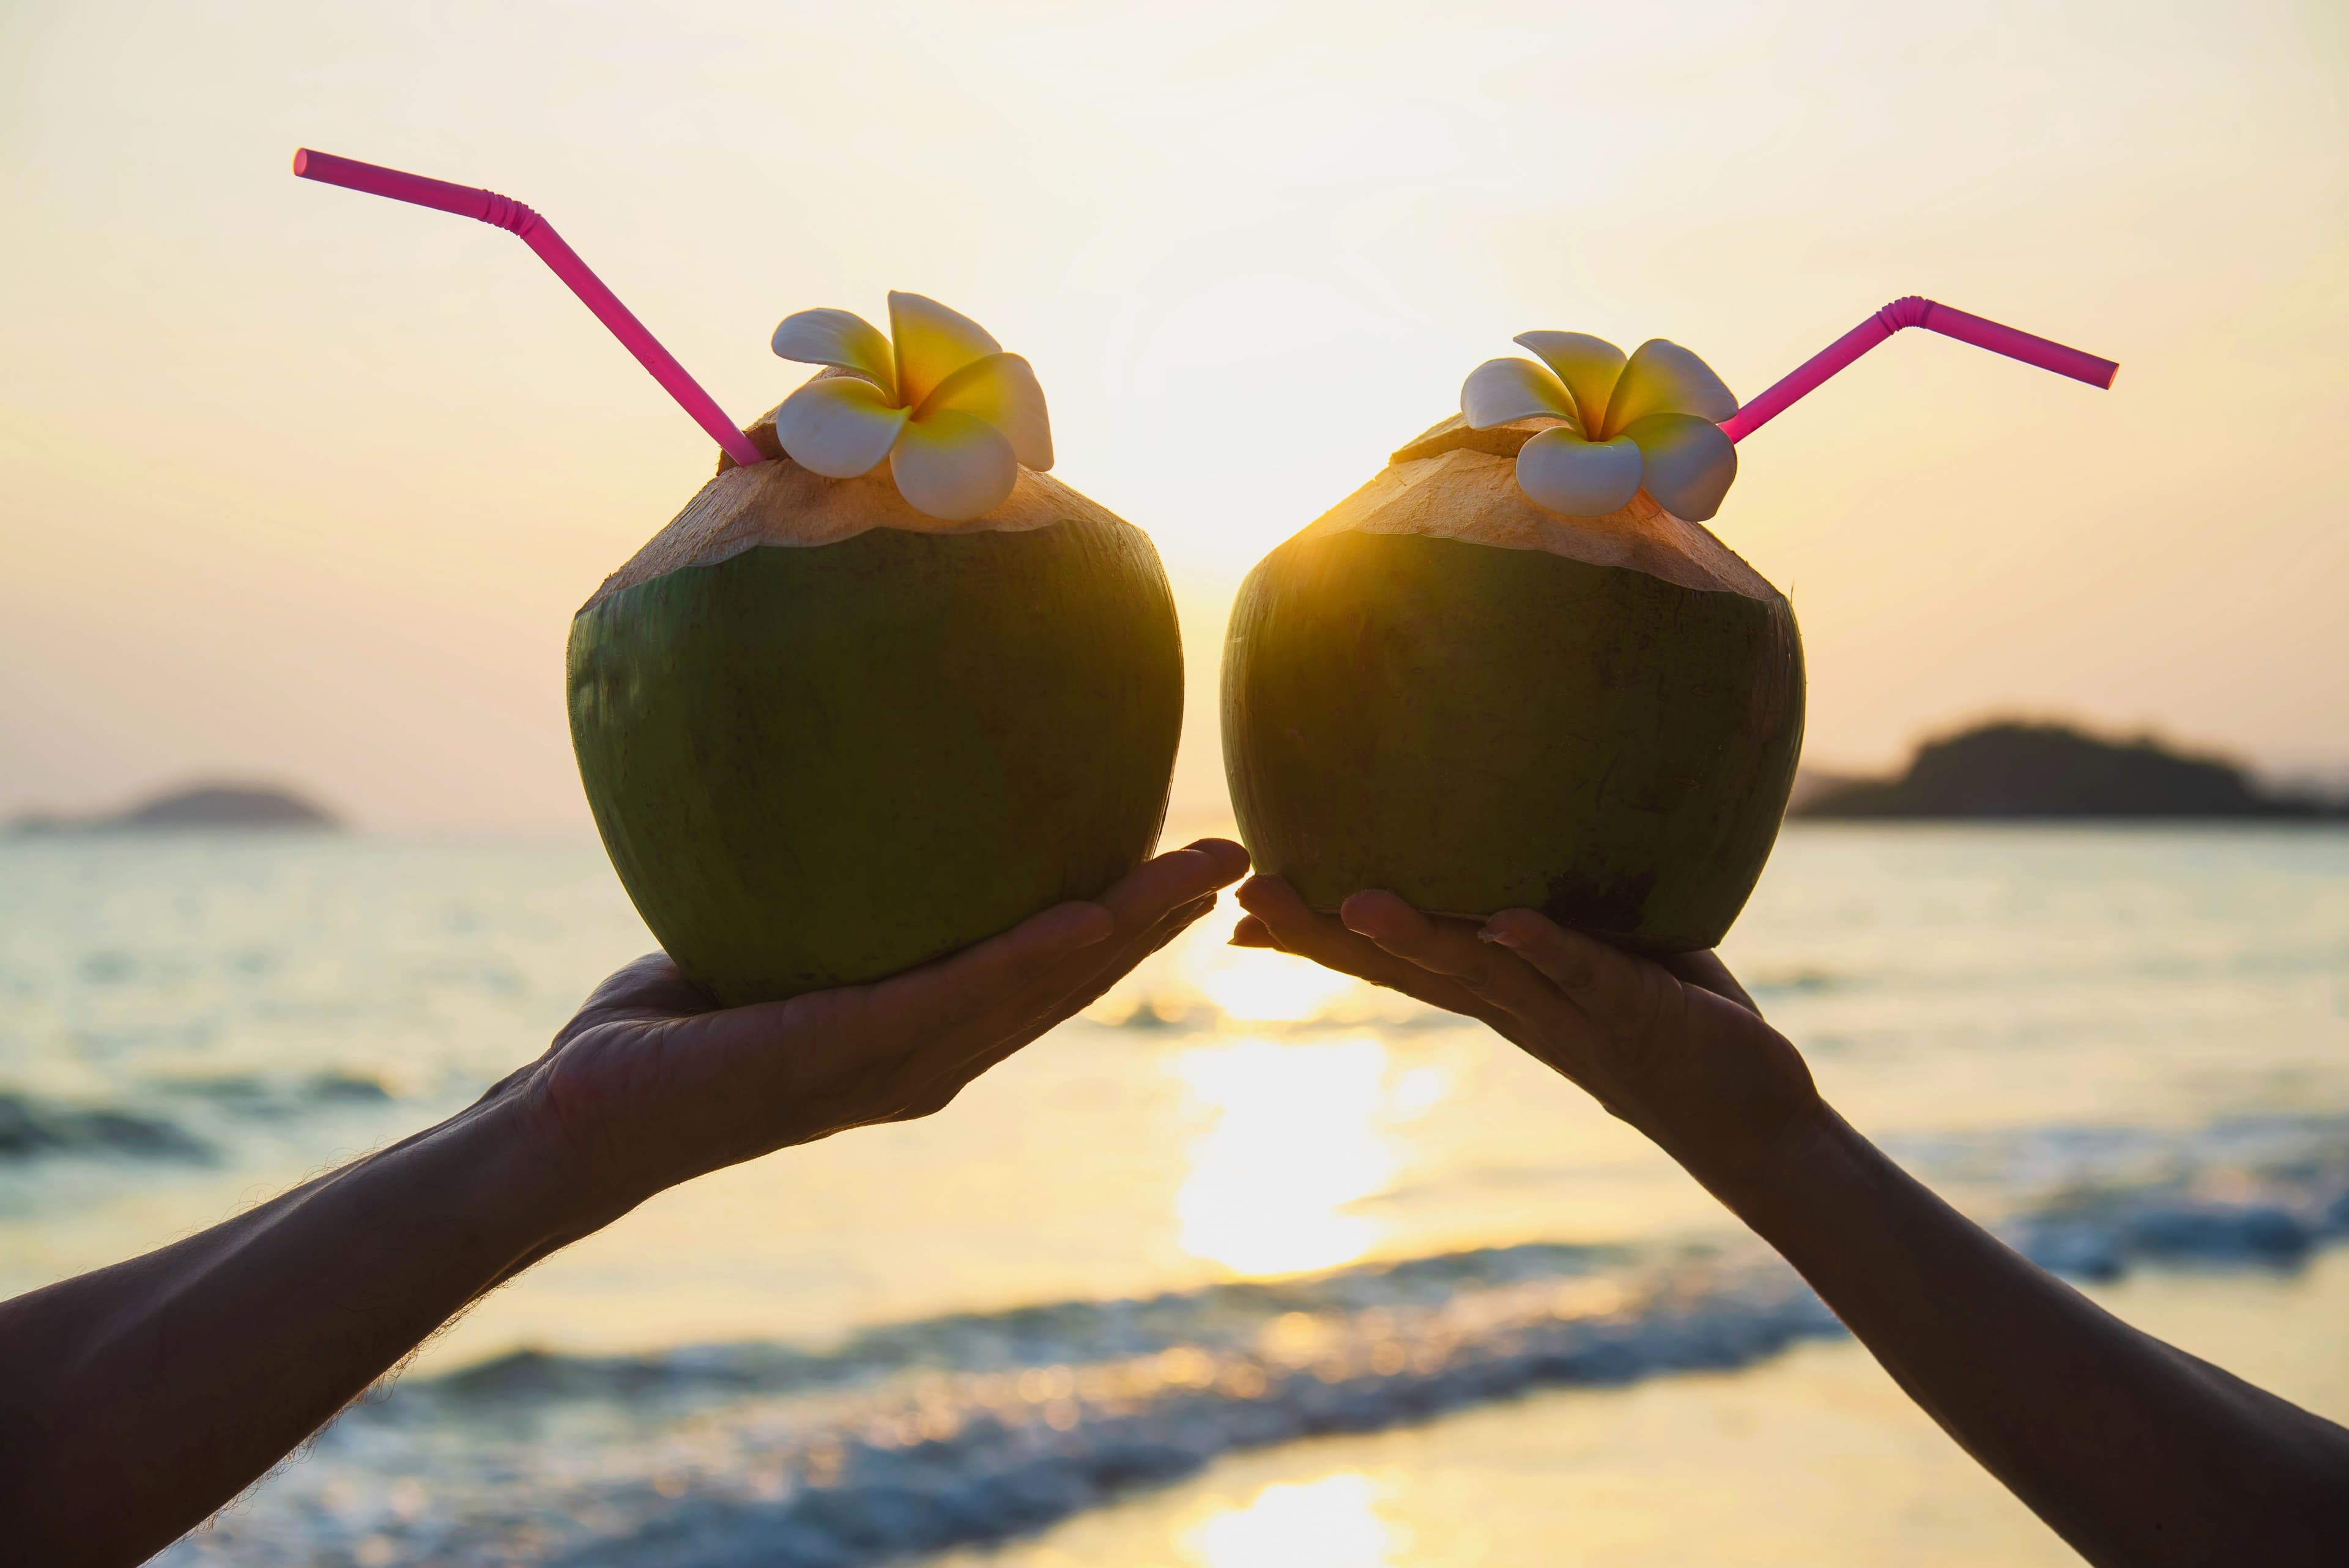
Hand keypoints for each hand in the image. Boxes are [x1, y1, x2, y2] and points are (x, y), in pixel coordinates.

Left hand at [510, 839, 1249, 1216]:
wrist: (580, 1117)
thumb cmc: (662, 1029)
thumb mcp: (765, 940)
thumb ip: (825, 889)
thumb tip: (844, 782)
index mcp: (921, 1038)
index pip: (1044, 974)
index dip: (1124, 924)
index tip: (1187, 868)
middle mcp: (927, 1061)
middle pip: (1069, 982)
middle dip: (1157, 924)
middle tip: (1238, 857)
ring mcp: (892, 1066)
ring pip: (1036, 991)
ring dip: (1125, 934)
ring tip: (1195, 878)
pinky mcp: (840, 1054)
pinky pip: (951, 998)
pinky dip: (1028, 960)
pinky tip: (1086, 918)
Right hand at [1231, 877, 1821, 1198]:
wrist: (1752, 1121)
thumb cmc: (1671, 1024)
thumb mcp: (1591, 963)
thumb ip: (1542, 916)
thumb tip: (1501, 851)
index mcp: (1500, 997)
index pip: (1391, 963)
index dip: (1316, 940)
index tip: (1239, 913)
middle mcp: (1519, 1010)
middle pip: (1409, 968)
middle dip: (1329, 934)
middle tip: (1251, 897)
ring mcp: (1574, 1015)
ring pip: (1482, 975)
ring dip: (1420, 939)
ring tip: (1357, 902)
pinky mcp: (1640, 1012)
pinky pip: (1587, 974)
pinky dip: (1549, 948)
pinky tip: (1508, 923)